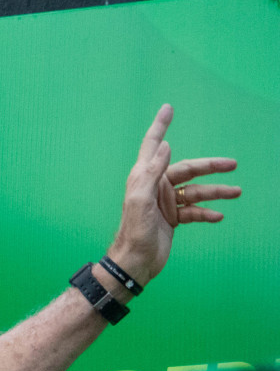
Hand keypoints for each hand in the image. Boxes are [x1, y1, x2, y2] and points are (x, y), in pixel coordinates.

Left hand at [106, 103, 238, 283]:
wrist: (135, 262)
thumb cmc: (134, 232)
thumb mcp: (140, 200)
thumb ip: (151, 171)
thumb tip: (166, 146)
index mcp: (144, 177)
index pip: (154, 145)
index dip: (160, 126)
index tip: (168, 108)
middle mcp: (155, 186)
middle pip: (187, 169)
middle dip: (210, 167)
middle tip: (233, 164)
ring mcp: (165, 203)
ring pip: (195, 191)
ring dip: (216, 192)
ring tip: (237, 192)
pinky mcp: (172, 218)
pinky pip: (194, 211)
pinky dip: (207, 212)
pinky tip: (218, 216)